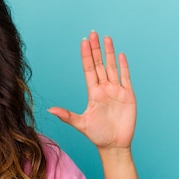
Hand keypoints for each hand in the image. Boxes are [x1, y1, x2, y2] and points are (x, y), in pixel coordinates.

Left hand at [48, 31, 135, 149]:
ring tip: (107, 39)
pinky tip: (121, 55)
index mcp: (93, 93)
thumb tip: (50, 109)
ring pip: (112, 67)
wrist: (114, 145)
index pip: (88, 69)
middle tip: (93, 33)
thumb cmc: (97, 135)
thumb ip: (67, 115)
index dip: (86, 55)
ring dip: (110, 53)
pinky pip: (126, 78)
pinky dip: (124, 66)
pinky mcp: (128, 96)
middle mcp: (104, 89)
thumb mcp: (80, 124)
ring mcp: (116, 91)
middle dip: (96, 49)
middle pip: (99, 64)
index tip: (84, 42)